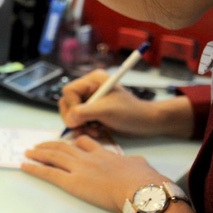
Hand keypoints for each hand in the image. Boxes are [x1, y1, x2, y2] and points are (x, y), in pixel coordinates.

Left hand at [22, 135, 167, 212]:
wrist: (140, 188)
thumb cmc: (145, 181)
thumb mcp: (140, 165)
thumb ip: (133, 163)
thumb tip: (135, 164)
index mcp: (105, 154)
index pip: (86, 143)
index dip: (75, 142)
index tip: (69, 141)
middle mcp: (89, 158)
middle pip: (65, 147)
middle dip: (51, 145)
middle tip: (40, 145)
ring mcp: (79, 169)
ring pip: (54, 156)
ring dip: (39, 153)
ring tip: (29, 151)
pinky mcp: (72, 182)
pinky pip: (48, 173)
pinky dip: (34, 168)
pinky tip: (25, 165)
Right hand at [60, 69, 195, 137]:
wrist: (145, 123)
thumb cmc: (130, 113)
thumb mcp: (106, 110)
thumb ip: (83, 112)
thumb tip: (68, 120)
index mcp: (92, 80)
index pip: (68, 91)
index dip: (72, 106)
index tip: (82, 117)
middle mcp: (89, 90)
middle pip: (67, 105)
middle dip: (75, 119)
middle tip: (87, 127)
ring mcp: (89, 103)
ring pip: (71, 116)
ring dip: (81, 127)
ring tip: (96, 131)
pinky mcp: (92, 114)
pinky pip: (78, 123)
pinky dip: (85, 130)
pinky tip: (98, 132)